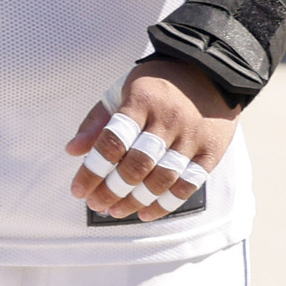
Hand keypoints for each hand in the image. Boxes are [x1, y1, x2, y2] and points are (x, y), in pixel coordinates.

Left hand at [68, 58, 233, 220]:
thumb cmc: (156, 86)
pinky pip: (190, 183)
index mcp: (141, 102)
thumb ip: (97, 121)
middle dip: (113, 190)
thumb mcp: (122, 90)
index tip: (78, 190)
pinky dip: (167, 202)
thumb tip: (72, 151)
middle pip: (138, 164)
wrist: (211, 71)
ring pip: (163, 178)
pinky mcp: (213, 150)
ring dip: (137, 200)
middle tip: (95, 205)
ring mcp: (193, 137)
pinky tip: (146, 213)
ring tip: (115, 212)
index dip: (93, 171)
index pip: (112, 142)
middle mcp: (168, 120)